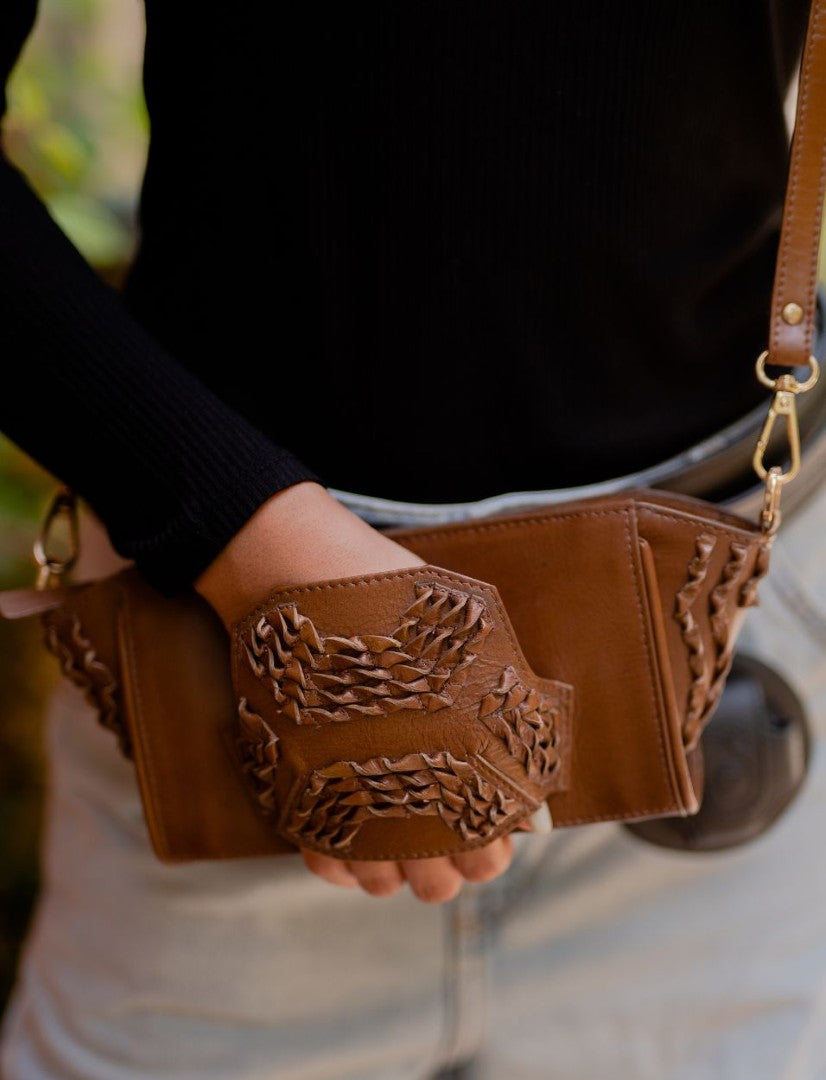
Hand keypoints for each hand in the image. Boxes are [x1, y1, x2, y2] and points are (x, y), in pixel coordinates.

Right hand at [195, 481, 513, 901]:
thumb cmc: (401, 603)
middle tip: (451, 835)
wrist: (308, 574)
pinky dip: (343, 865)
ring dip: (398, 871)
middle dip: (452, 866)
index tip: (492, 827)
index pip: (488, 847)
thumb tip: (536, 802)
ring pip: (381, 882)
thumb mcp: (479, 649)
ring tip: (405, 840)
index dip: (494, 846)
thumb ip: (512, 721)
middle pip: (439, 878)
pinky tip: (357, 846)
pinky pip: (322, 860)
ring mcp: (342, 793)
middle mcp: (399, 790)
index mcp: (455, 760)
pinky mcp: (295, 788)